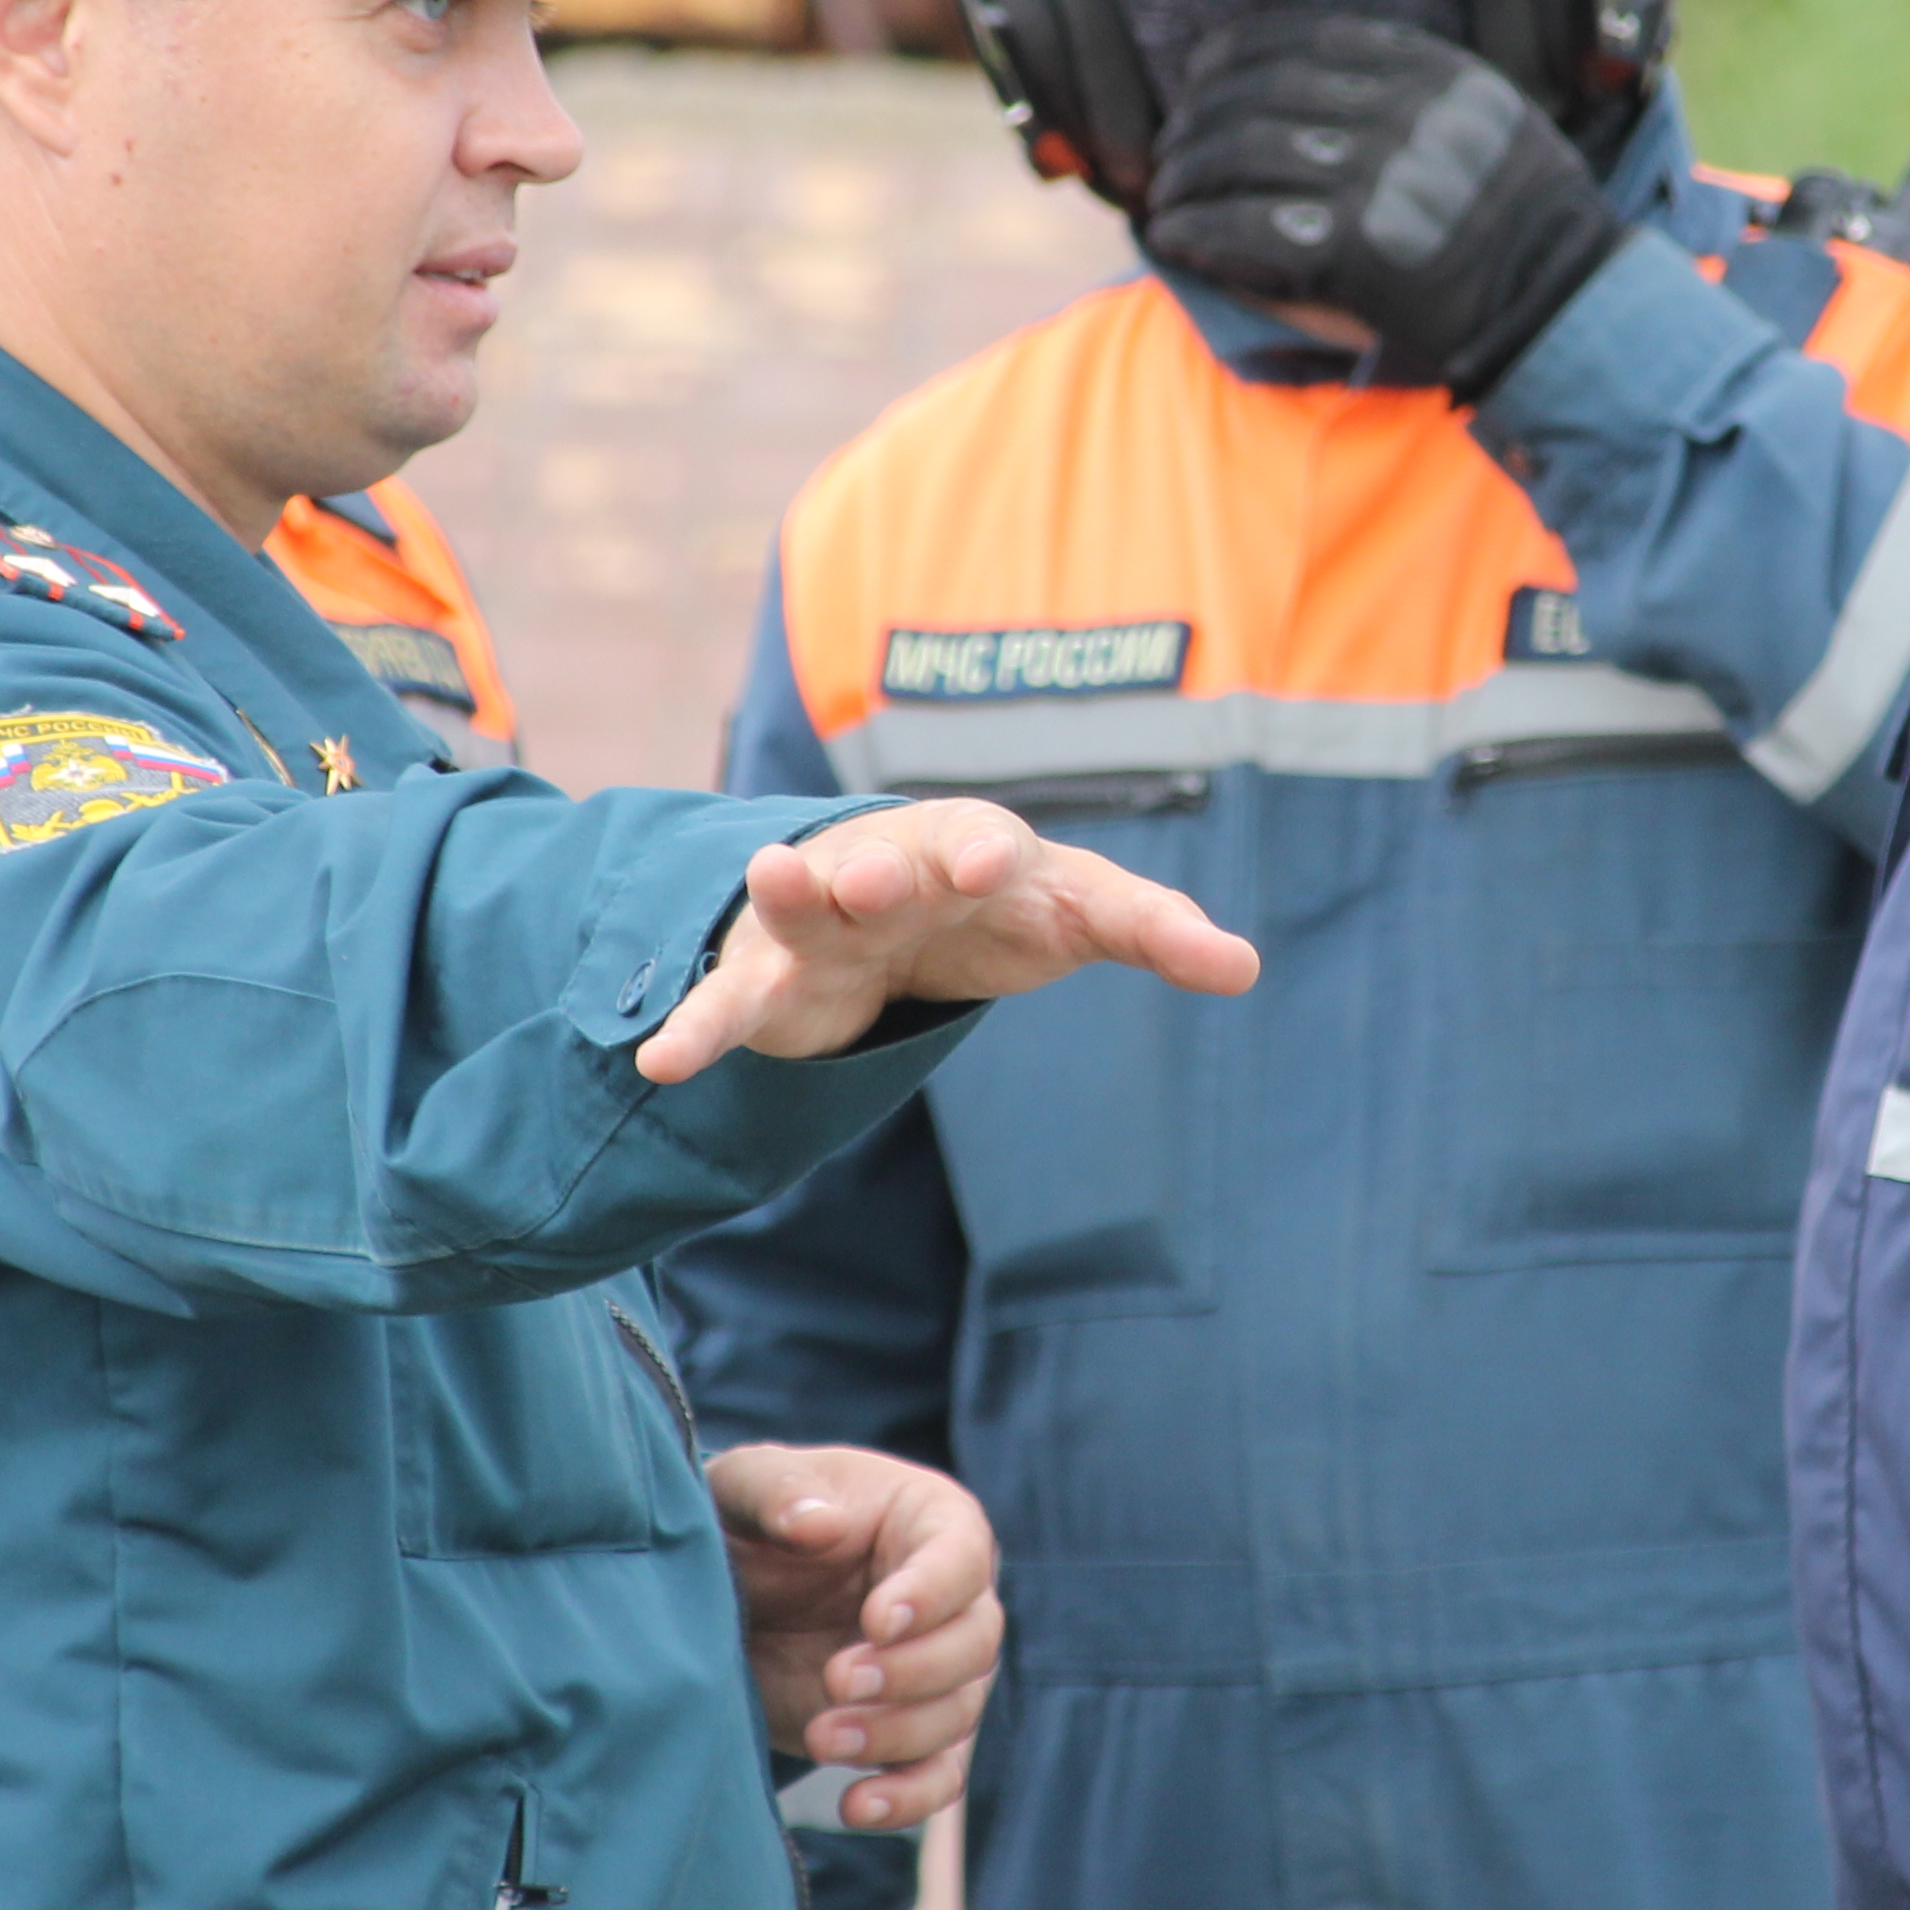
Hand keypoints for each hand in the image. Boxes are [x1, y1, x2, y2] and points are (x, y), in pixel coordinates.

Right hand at [637, 799, 1257, 1084]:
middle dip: (884, 865)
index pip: (992, 842)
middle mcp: (893, 868)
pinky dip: (699, 1031)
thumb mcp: (1077, 913)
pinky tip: (661, 1067)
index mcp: (975, 846)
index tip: (994, 861)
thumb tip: (1248, 965)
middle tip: (876, 872)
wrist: (893, 902)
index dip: (993, 854)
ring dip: (790, 893)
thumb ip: (1154, 931)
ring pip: (804, 906)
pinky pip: (733, 1004)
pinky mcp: (775, 981)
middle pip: (888, 862)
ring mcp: (826, 921)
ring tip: (767, 878)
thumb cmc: (1000, 903)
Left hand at [711, 1442, 1002, 1827]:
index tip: (877, 1619)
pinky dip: (907, 1799)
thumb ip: (779, 1493)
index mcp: (931, 1522)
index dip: (931, 1592)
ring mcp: (933, 1673)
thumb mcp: (748, 1486)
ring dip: (896, 1736)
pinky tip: (855, 1807)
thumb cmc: (751, 1521)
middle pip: (975, 1645)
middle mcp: (951, 1600)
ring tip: (822, 1738)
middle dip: (912, 1672)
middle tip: (837, 1679)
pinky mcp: (903, 1734)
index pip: (962, 1556)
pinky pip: (937, 1777)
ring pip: (958, 1716)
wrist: (728, 1594)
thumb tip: (821, 1525)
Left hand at [1137, 15, 1624, 395]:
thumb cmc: (1524, 220)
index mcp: (1430, 72)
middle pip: (1256, 96)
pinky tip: (1173, 238)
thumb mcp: (1487, 118)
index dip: (1233, 57)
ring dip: (1184, 179)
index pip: (1300, 40)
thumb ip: (1413, 88)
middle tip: (1171, 154)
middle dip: (1196, 124)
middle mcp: (1400, 115)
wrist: (1562, 303)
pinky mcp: (1354, 248)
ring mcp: (1376, 179)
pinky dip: (1195, 229)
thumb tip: (1302, 75)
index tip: (1203, 78)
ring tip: (1165, 199)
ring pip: (1238, 156)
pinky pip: (1244, 227)